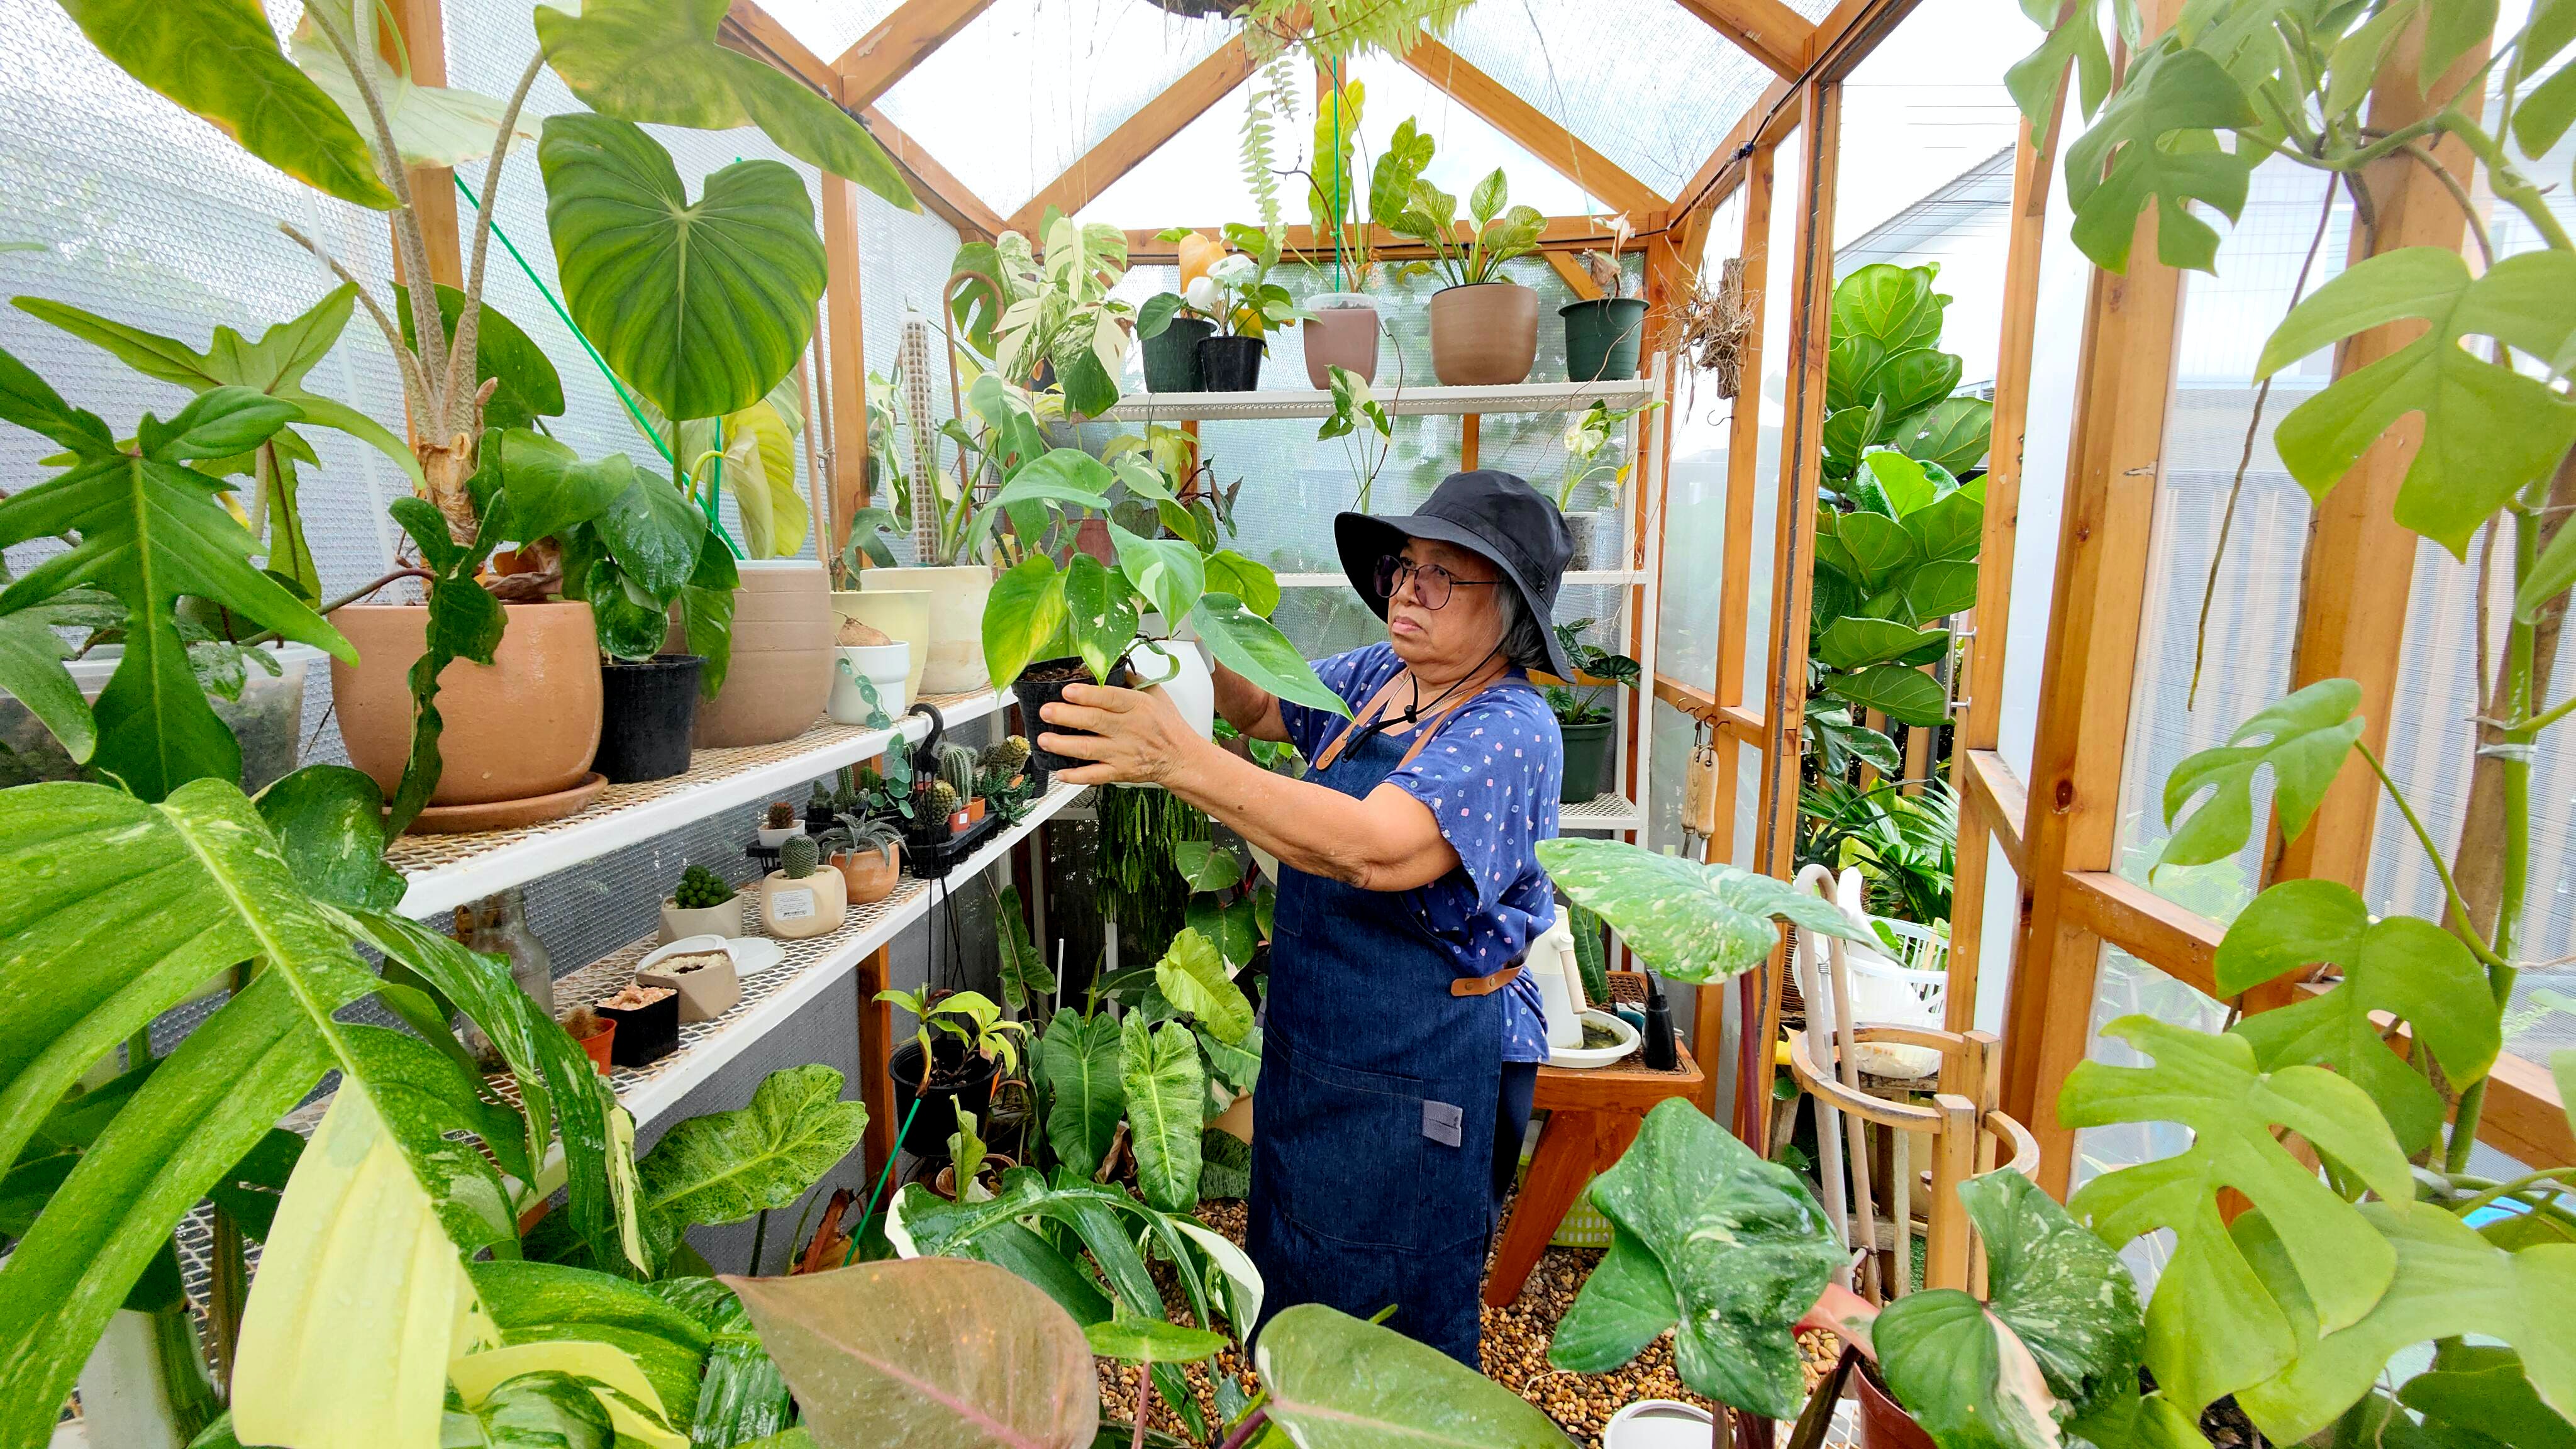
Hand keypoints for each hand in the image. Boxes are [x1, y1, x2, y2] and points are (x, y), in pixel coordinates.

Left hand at [1039, 681, 1206, 786]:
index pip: (1110, 698)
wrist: (1181, 758)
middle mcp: (1129, 729)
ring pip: (1089, 748)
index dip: (1087, 695)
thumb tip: (1111, 667)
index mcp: (1137, 706)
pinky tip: (1061, 772)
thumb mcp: (1157, 694)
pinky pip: (1095, 775)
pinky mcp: (1119, 771)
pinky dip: (1076, 776)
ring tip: (1044, 739)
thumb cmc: (1168, 726)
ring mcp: (1122, 752)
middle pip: (1094, 721)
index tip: (1067, 691)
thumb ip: (1133, 680)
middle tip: (1046, 711)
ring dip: (1063, 745)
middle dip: (1066, 716)